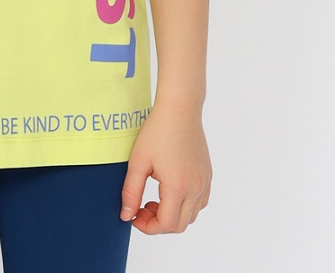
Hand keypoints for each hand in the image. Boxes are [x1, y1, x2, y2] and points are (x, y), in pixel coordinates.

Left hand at [119, 99, 211, 232]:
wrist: (180, 109)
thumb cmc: (157, 130)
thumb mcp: (138, 161)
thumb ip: (131, 191)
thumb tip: (126, 216)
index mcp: (178, 186)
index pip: (166, 224)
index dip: (148, 227)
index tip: (134, 216)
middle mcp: (196, 187)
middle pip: (179, 225)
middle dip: (158, 223)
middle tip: (141, 208)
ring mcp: (204, 182)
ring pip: (191, 215)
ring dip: (172, 215)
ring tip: (154, 199)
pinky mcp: (208, 175)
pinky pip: (200, 202)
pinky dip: (185, 206)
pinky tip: (170, 191)